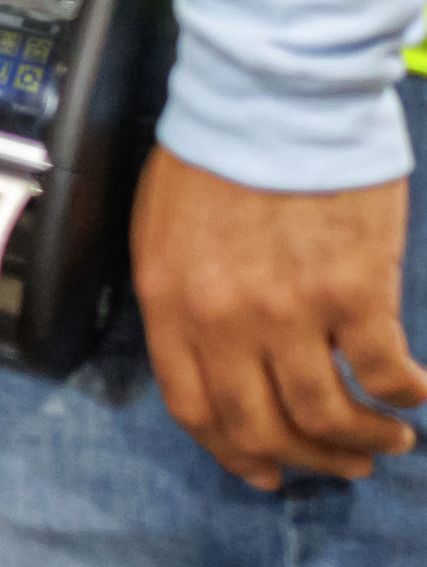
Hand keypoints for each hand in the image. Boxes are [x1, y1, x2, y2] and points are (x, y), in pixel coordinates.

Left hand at [133, 147, 426, 487]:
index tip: (267, 472)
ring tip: (389, 441)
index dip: (235, 453)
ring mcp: (288, 309)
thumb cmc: (218, 152)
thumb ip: (184, 297)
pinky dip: (405, 395)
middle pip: (262, 427)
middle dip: (306, 460)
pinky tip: (418, 393)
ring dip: (363, 441)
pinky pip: (384, 373)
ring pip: (326, 416)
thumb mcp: (164, 228)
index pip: (195, 409)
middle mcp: (223, 317)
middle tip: (343, 465)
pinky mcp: (353, 292)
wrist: (270, 95)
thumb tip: (215, 359)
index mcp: (169, 301)